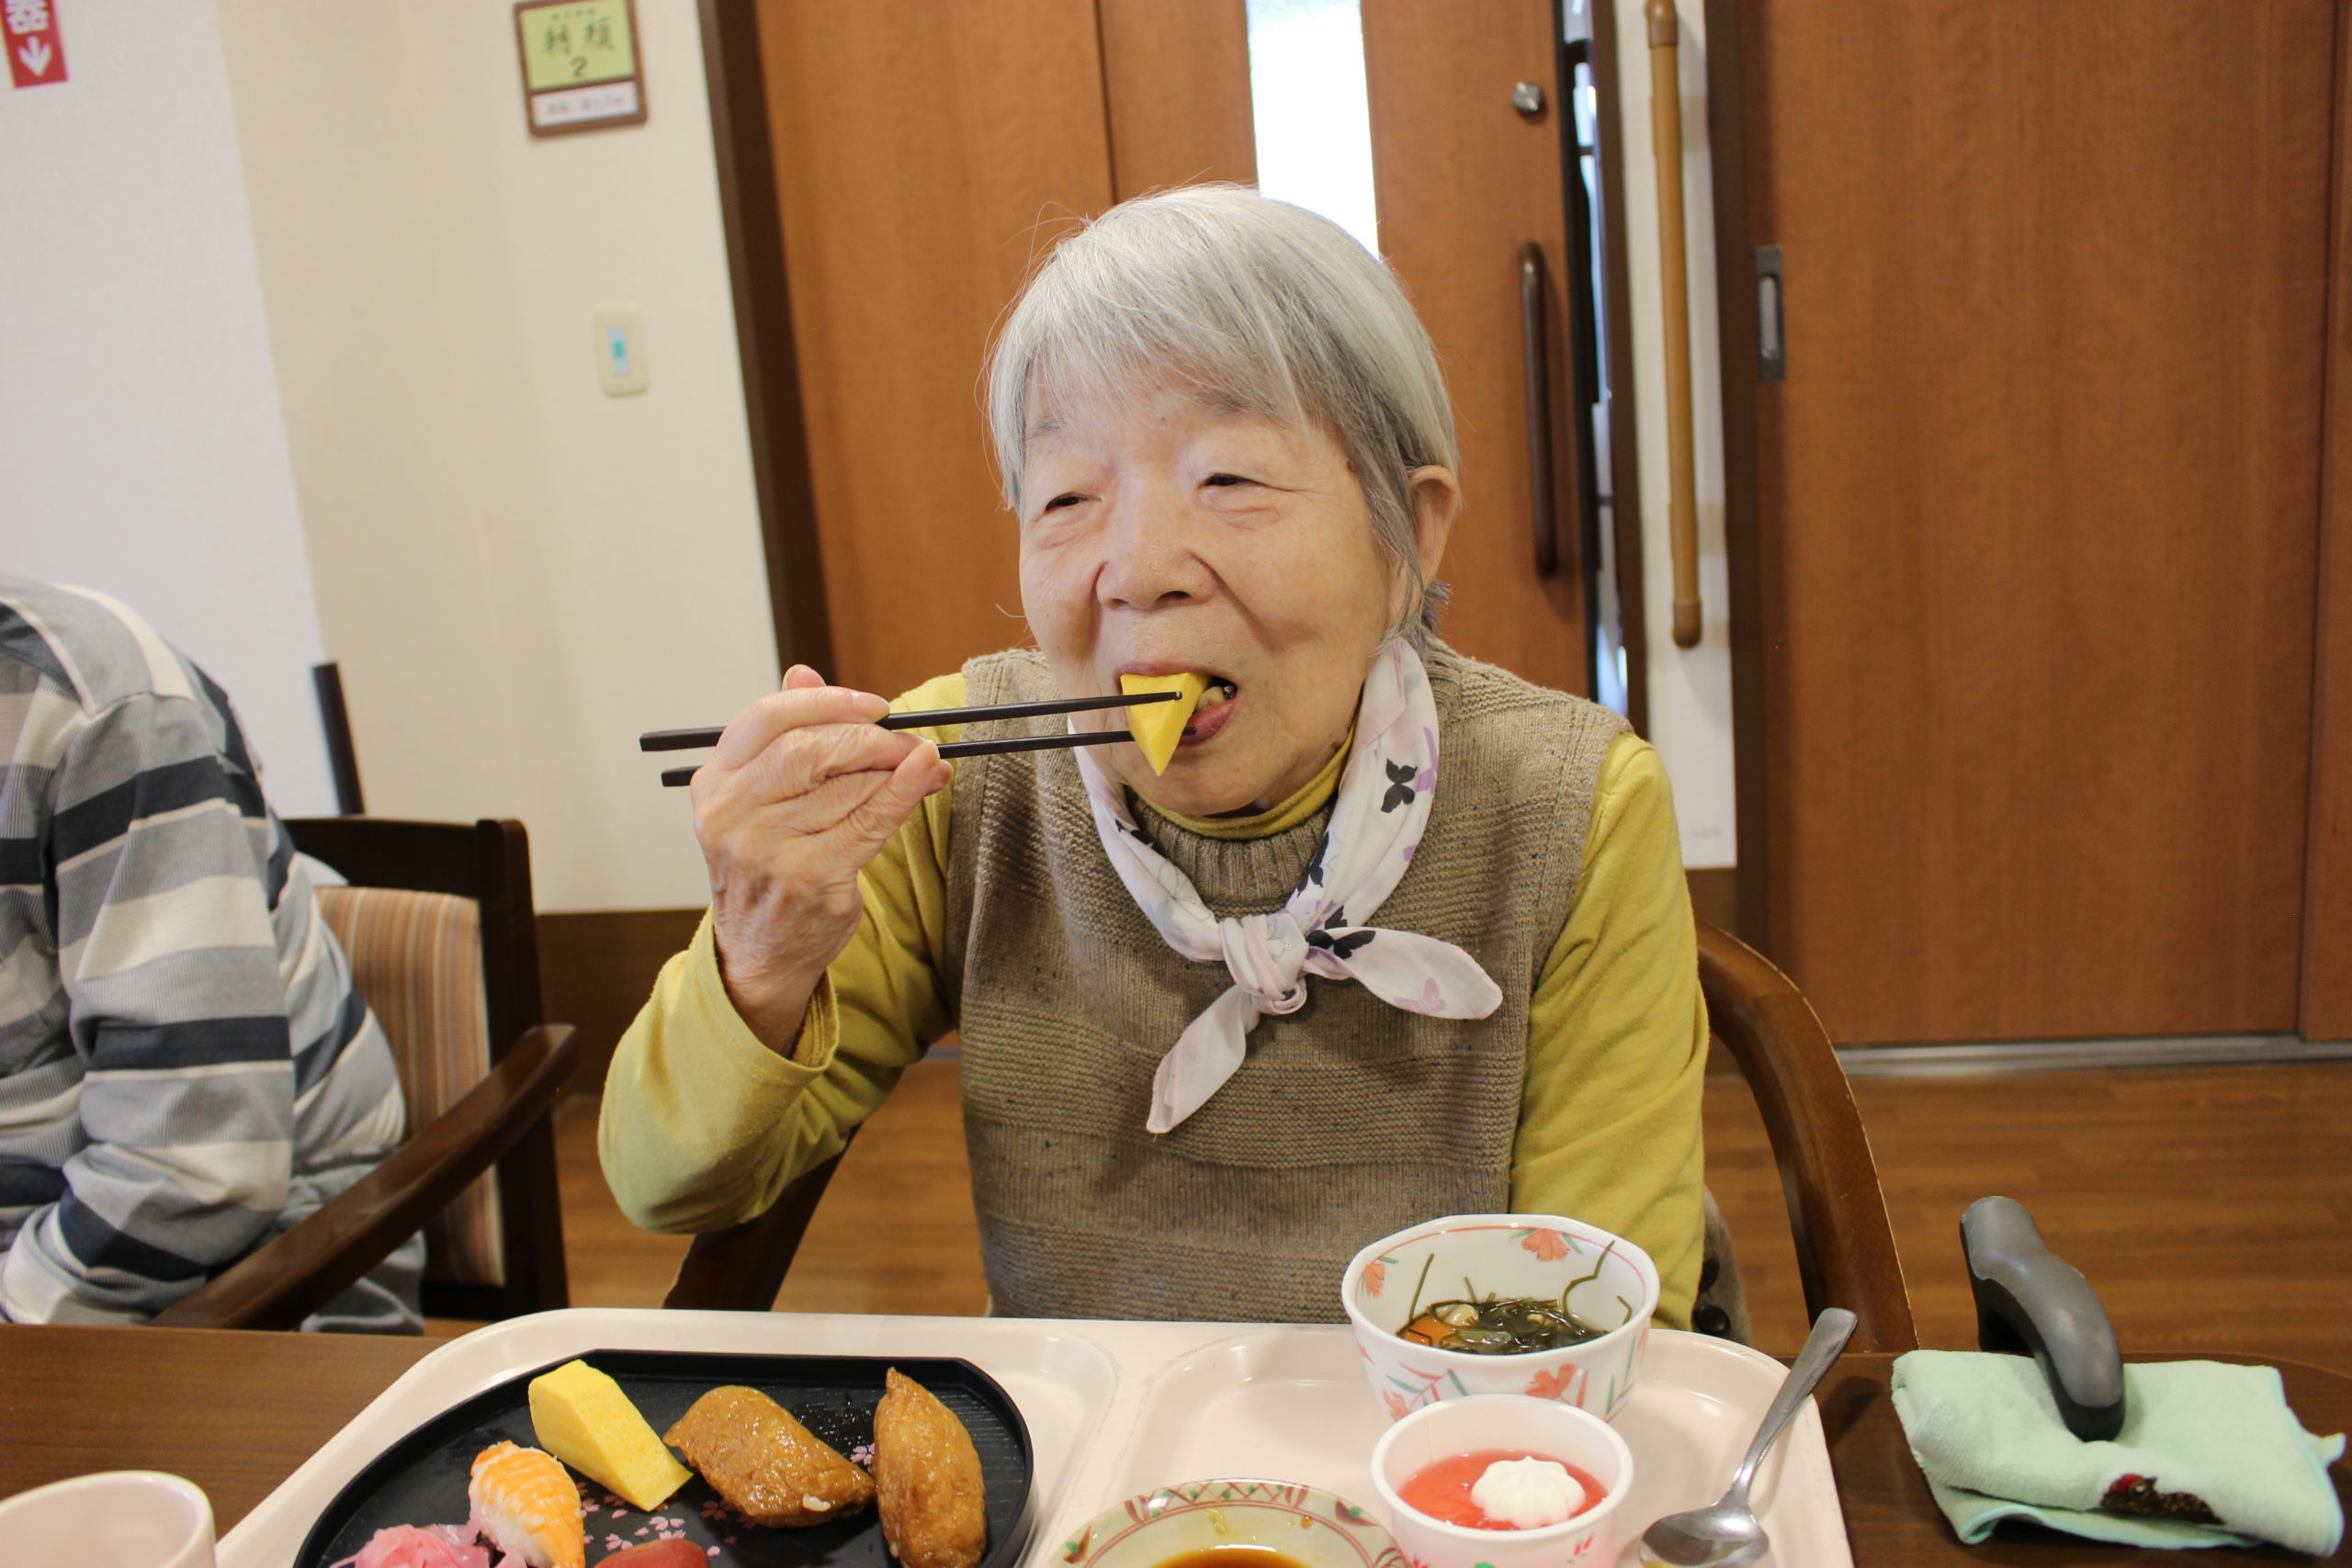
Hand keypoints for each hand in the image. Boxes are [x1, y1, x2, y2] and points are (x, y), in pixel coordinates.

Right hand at [693, 665, 951, 1050]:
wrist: (761, 952)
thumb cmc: (768, 863)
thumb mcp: (759, 799)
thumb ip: (782, 737)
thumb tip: (803, 671)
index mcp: (715, 783)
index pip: (767, 718)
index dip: (827, 702)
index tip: (875, 705)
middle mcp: (732, 815)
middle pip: (811, 748)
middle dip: (871, 737)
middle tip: (909, 739)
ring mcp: (768, 849)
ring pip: (848, 784)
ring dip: (896, 769)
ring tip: (922, 763)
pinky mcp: (811, 878)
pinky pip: (871, 821)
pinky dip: (906, 793)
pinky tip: (928, 776)